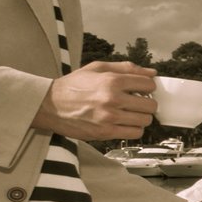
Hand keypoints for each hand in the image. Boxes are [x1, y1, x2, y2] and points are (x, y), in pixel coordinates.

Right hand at [34, 61, 157, 140]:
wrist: (50, 105)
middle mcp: (112, 99)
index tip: (141, 89)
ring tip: (130, 113)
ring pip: (145, 121)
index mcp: (112, 81)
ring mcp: (109, 118)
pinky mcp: (105, 133)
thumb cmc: (73, 85)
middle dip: (146, 103)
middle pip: (151, 105)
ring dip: (141, 117)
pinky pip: (135, 134)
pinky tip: (124, 122)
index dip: (148, 86)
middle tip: (137, 102)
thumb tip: (151, 73)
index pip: (149, 84)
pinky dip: (133, 129)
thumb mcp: (97, 68)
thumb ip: (126, 68)